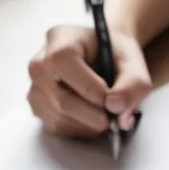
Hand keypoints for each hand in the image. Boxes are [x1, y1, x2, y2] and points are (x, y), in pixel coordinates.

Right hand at [28, 25, 151, 138]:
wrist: (100, 56)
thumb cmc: (113, 55)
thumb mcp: (133, 61)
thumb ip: (133, 83)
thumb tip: (116, 108)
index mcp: (60, 39)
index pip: (63, 62)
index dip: (88, 86)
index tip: (111, 101)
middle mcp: (40, 63)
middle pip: (61, 98)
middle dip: (92, 114)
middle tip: (114, 118)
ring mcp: (35, 87)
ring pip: (59, 117)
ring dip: (88, 124)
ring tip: (106, 116)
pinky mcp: (37, 108)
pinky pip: (56, 127)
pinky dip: (79, 129)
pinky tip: (92, 119)